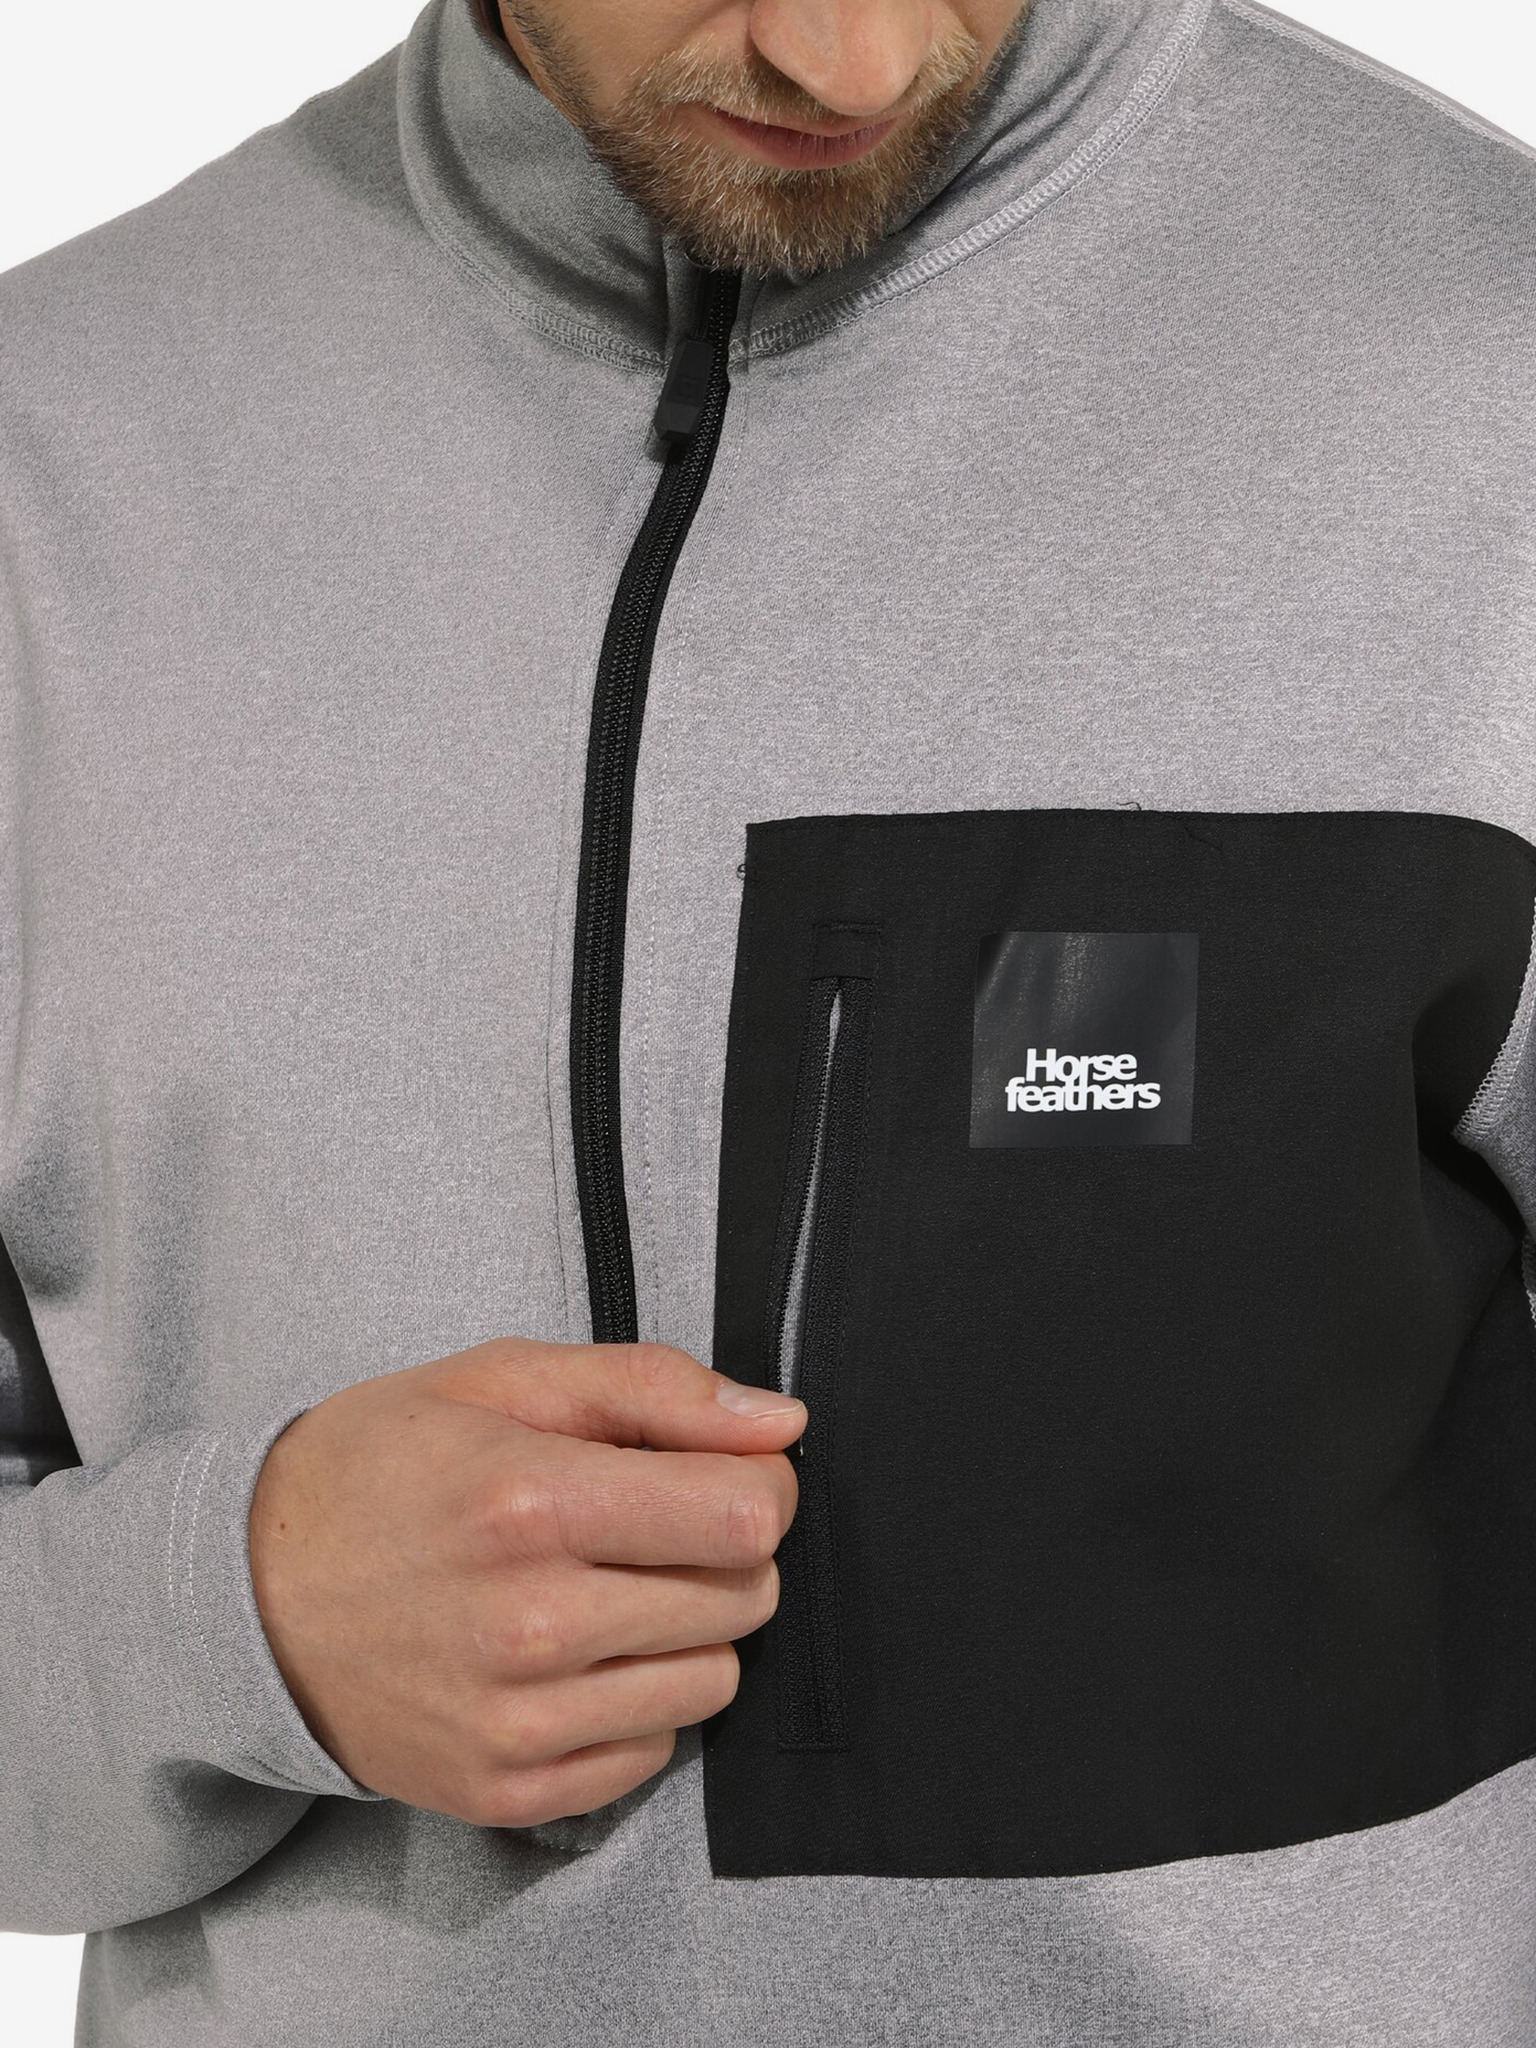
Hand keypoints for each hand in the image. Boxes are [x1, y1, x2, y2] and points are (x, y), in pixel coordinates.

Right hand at [248, 1336, 804, 1825]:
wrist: (243, 1596)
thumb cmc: (381, 1468)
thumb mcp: (503, 1379)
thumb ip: (654, 1388)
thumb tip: (781, 1423)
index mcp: (531, 1500)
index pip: (746, 1515)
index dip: (758, 1483)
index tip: (720, 1473)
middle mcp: (528, 1623)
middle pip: (745, 1597)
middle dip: (722, 1550)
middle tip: (647, 1525)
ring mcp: (515, 1721)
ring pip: (713, 1681)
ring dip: (685, 1629)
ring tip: (605, 1588)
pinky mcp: (504, 1790)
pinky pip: (654, 1754)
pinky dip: (636, 1702)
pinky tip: (573, 1657)